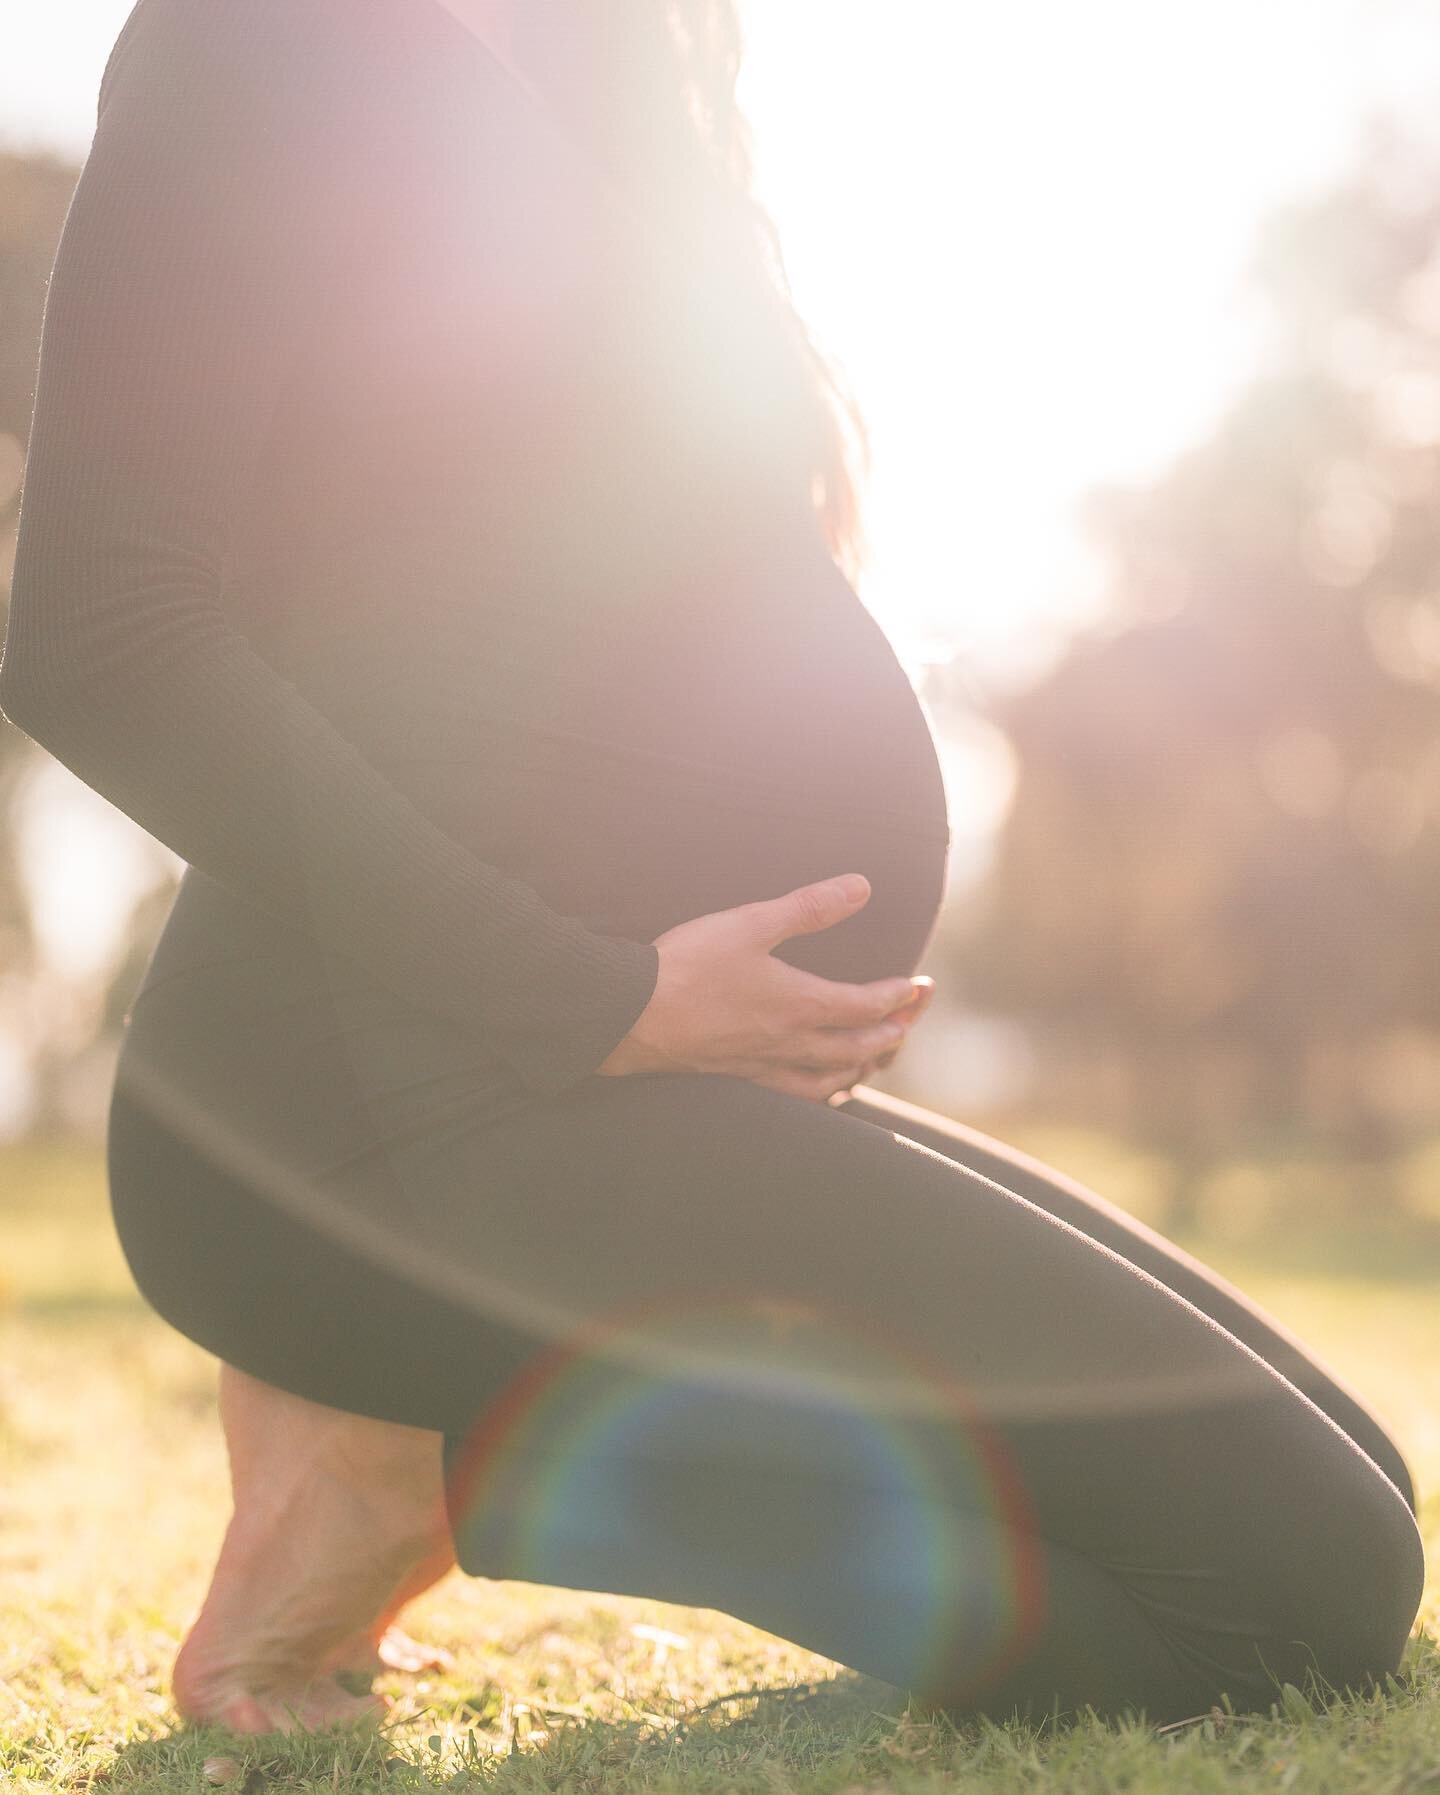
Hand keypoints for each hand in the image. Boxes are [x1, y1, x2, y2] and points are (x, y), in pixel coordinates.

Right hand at [596, 873, 927, 1103]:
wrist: (631, 1016)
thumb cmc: (688, 966)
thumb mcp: (751, 923)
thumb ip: (809, 907)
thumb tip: (862, 887)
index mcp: (800, 1005)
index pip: (867, 1006)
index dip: (898, 997)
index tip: (918, 987)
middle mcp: (790, 1044)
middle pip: (859, 1049)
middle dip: (893, 1032)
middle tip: (911, 1019)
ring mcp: (765, 1068)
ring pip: (831, 1081)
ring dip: (862, 1069)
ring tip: (876, 1058)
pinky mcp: (739, 1079)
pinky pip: (796, 1098)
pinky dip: (821, 1093)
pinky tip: (818, 1087)